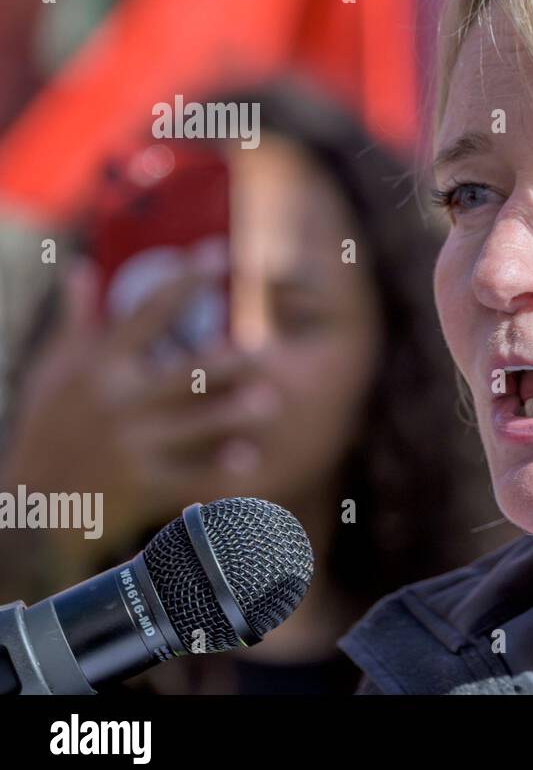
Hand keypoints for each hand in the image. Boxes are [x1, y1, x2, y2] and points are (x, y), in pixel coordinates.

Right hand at [0, 256, 277, 554]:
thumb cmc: (48, 434)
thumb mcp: (51, 376)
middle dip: (229, 361)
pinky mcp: (141, 489)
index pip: (148, 310)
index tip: (221, 255)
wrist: (26, 515)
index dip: (188, 279)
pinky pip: (193, 477)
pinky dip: (222, 469)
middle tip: (263, 349)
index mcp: (97, 367)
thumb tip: (83, 269)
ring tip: (268, 401)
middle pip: (187, 372)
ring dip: (236, 413)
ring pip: (199, 425)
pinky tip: (249, 458)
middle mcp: (115, 402)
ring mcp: (129, 447)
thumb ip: (76, 325)